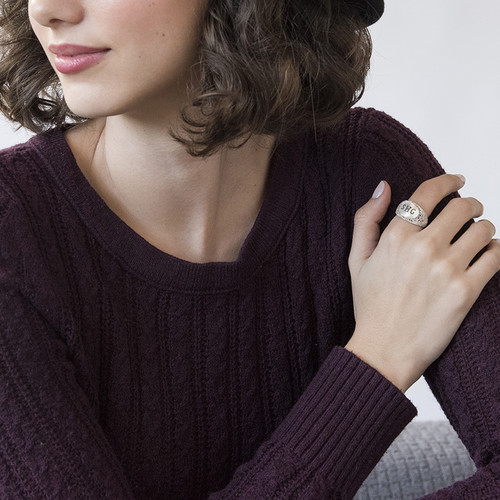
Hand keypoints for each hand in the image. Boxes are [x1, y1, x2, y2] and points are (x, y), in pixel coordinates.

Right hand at [346, 174, 499, 391]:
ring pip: (483, 229)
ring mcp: (446, 270)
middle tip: (470, 211)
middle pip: (463, 207)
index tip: (457, 181)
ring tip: (477, 237)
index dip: (448, 181)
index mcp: (395, 237)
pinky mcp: (466, 292)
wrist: (383, 349)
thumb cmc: (370, 305)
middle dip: (470, 204)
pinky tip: (486, 253)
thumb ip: (367, 219)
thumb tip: (384, 187)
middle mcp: (422, 248)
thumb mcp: (357, 259)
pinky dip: (496, 250)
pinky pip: (496, 256)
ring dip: (484, 228)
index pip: (429, 193)